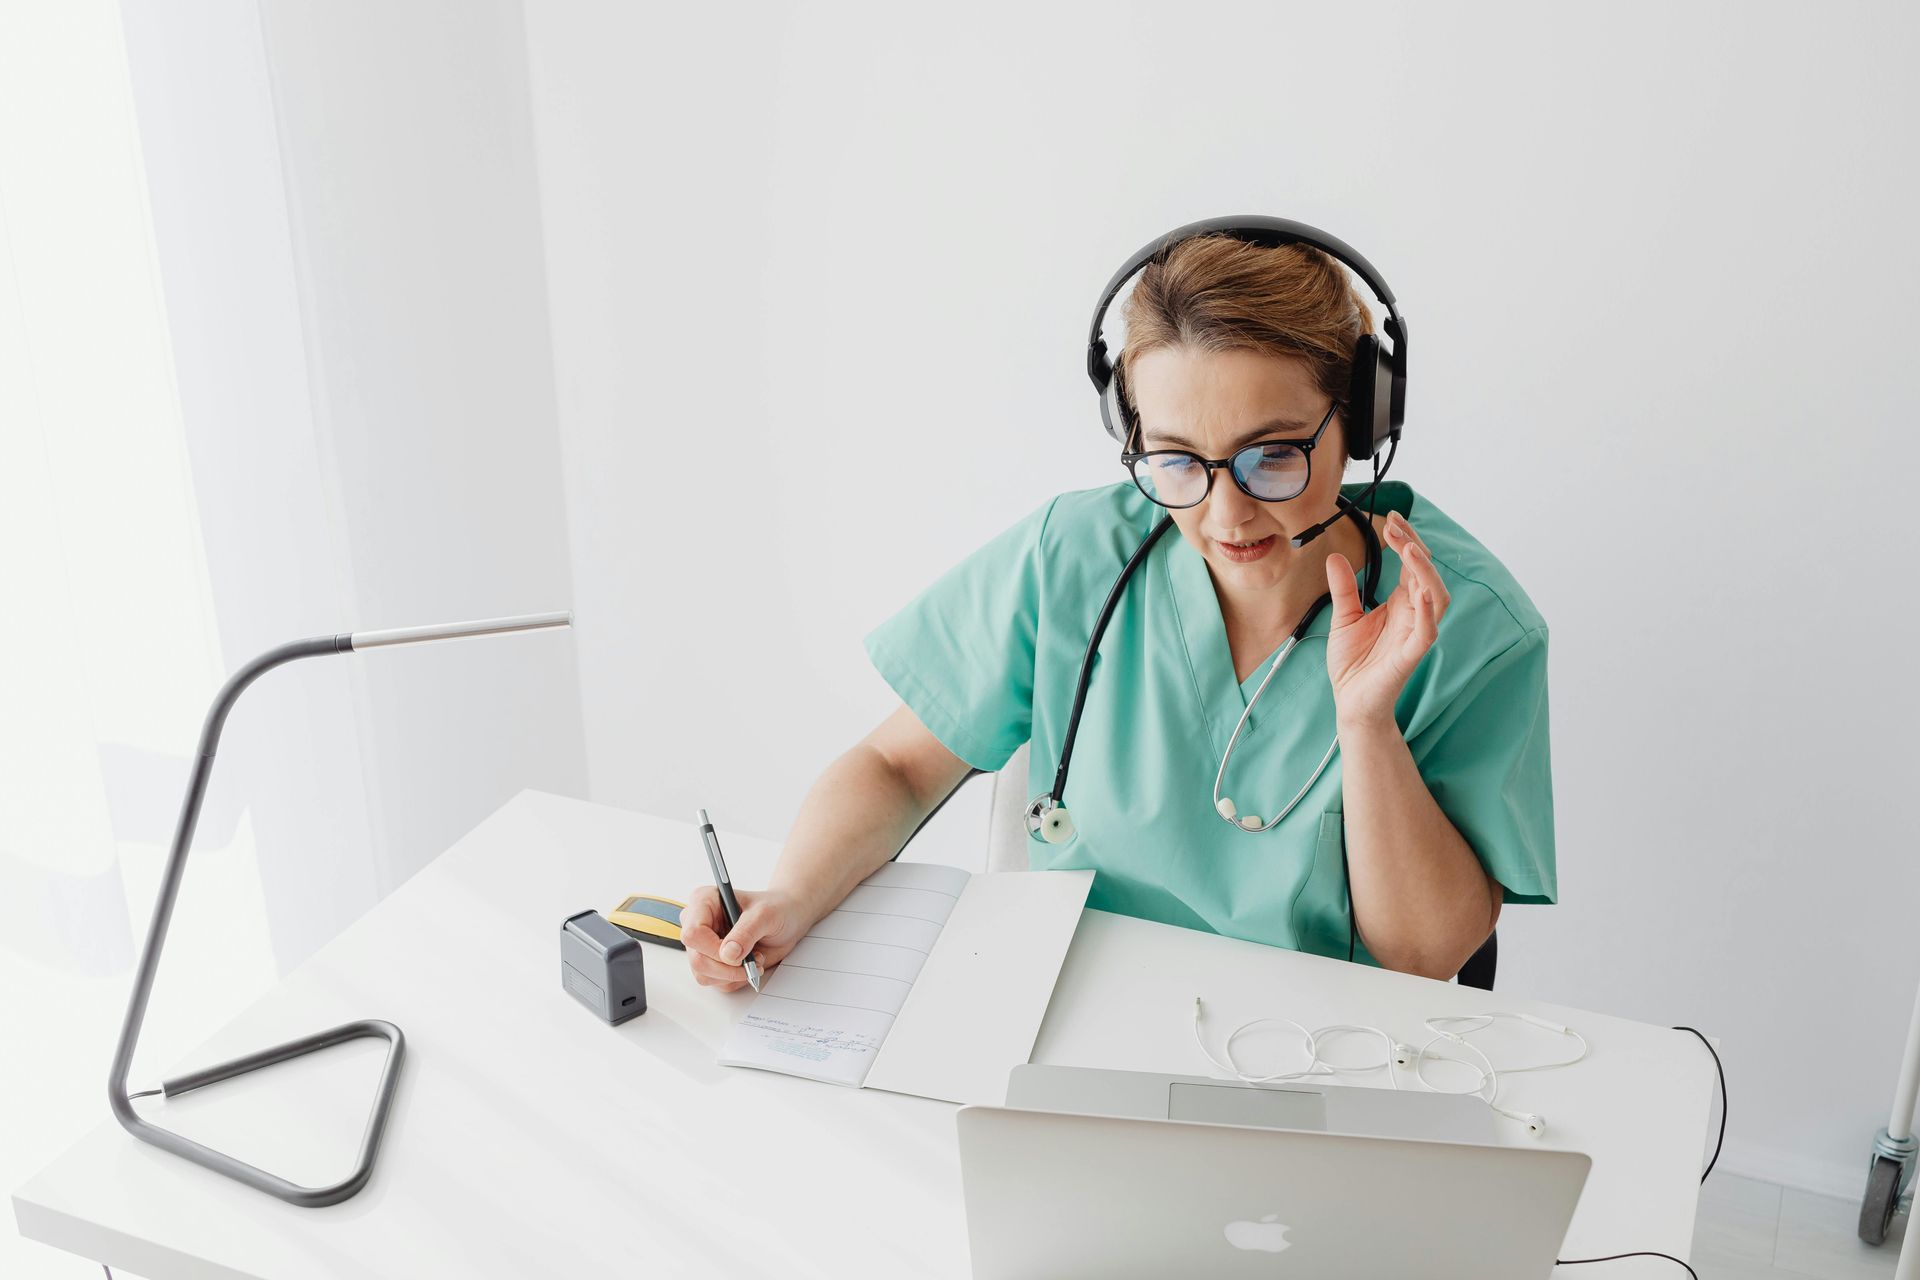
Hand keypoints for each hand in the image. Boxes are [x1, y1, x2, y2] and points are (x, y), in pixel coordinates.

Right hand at [680, 885, 810, 991]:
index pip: (693, 933)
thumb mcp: (765, 914)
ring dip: (733, 974)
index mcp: (704, 902)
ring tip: (754, 958)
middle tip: (753, 960)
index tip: (737, 954)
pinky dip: (736, 978)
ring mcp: (703, 945)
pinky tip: (749, 963)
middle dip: (727, 967)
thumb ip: (746, 932)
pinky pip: (716, 982)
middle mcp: (699, 924)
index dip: (713, 949)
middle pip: (697, 959)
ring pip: (704, 975)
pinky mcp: (712, 962)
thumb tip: (729, 954)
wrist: (787, 918)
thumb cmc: (776, 908)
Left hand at [1323, 509, 1448, 728]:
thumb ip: (1344, 587)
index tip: (1391, 518)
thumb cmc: (1353, 664)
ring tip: (1409, 549)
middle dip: (1414, 546)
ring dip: (1425, 571)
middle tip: (1394, 526)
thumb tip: (1336, 556)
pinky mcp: (1411, 655)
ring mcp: (1415, 633)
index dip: (1405, 540)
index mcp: (1401, 604)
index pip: (1412, 565)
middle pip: (1426, 573)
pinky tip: (1422, 593)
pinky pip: (1428, 631)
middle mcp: (1414, 614)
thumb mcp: (1344, 617)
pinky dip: (1429, 611)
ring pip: (1436, 597)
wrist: (1350, 702)